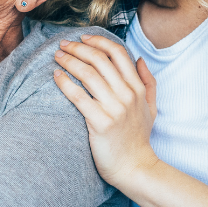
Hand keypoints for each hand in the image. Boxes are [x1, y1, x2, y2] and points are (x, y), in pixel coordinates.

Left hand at [53, 34, 160, 187]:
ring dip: (69, 61)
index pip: (117, 53)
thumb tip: (140, 59)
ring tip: (57, 57)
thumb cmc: (139, 138)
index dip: (98, 41)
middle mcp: (127, 95)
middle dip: (78, 48)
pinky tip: (56, 76)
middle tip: (63, 45)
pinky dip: (65, 83)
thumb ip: (148, 82)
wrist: (135, 167)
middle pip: (99, 60)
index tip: (82, 38)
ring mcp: (114, 108)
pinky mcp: (100, 123)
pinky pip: (78, 97)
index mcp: (137, 88)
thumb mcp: (151, 107)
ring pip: (88, 74)